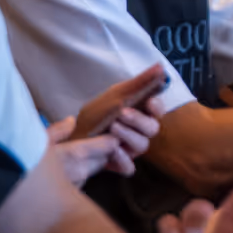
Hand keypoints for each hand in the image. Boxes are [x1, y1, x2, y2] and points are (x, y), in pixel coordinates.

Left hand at [46, 67, 165, 183]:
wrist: (72, 134)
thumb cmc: (96, 113)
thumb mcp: (114, 94)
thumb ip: (138, 82)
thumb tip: (160, 66)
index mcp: (142, 114)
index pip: (159, 110)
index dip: (157, 106)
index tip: (148, 100)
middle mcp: (140, 132)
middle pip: (153, 129)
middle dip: (139, 120)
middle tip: (122, 112)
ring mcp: (131, 150)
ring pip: (142, 146)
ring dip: (129, 135)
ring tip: (112, 127)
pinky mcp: (120, 165)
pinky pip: (129, 167)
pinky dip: (122, 160)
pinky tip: (112, 150)